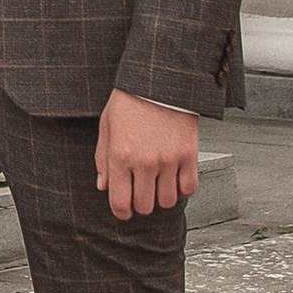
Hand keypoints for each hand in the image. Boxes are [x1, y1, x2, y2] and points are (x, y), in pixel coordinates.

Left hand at [94, 87, 198, 219]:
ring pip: (167, 201)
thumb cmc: (131, 100)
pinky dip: (182, 190)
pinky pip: (189, 188)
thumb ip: (103, 159)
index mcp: (120, 156)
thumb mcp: (107, 126)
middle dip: (140, 204)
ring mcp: (168, 160)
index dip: (121, 212)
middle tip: (140, 194)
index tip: (123, 211)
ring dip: (161, 198)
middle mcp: (144, 162)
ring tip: (158, 185)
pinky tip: (175, 180)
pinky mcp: (189, 155)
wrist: (159, 80)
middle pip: (144, 206)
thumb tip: (103, 186)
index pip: (120, 202)